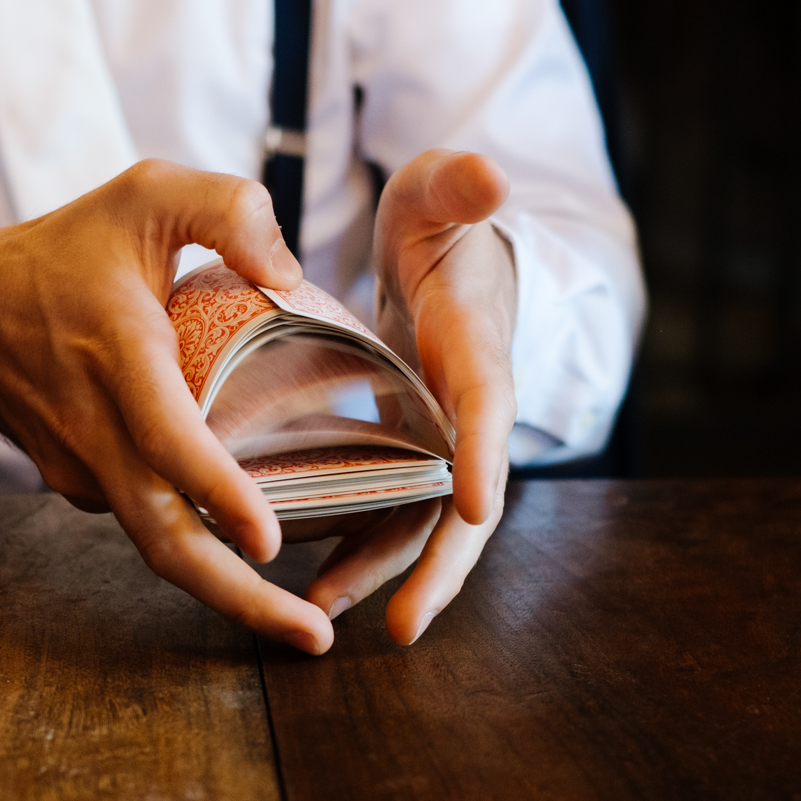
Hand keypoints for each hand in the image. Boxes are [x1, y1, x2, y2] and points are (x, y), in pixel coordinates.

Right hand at [0, 159, 335, 653]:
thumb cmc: (69, 248)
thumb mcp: (148, 192)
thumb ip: (228, 209)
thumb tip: (292, 276)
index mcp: (118, 356)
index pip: (167, 438)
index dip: (218, 493)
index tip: (272, 542)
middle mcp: (96, 430)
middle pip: (164, 536)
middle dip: (239, 598)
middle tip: (313, 639)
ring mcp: (83, 468)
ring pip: (157, 543)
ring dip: (227, 589)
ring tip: (301, 621)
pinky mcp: (81, 486)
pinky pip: (147, 522)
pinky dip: (201, 550)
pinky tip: (251, 557)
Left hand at [299, 149, 517, 643]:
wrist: (442, 262)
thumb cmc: (440, 228)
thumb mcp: (439, 195)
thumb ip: (457, 186)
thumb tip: (490, 174)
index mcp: (475, 348)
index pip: (488, 404)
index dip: (483, 453)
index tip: (472, 504)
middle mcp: (466, 411)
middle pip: (466, 501)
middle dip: (438, 566)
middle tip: (404, 625)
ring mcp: (439, 441)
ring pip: (421, 523)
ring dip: (382, 574)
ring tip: (324, 613)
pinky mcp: (407, 454)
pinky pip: (388, 513)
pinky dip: (357, 552)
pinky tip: (310, 584)